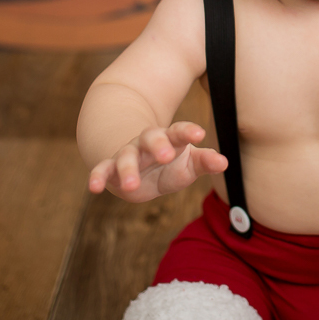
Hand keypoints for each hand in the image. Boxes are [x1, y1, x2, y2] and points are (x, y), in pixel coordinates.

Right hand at [89, 121, 227, 201]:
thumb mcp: (189, 164)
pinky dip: (97, 177)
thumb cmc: (170, 165)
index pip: (179, 131)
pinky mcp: (112, 170)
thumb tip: (224, 162)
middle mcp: (147, 143)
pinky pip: (102, 170)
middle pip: (151, 137)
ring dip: (127, 169)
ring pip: (126, 156)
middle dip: (158, 145)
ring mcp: (128, 154)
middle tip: (166, 155)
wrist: (139, 166)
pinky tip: (94, 188)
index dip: (188, 131)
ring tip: (131, 185)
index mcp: (169, 138)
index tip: (199, 134)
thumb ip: (205, 162)